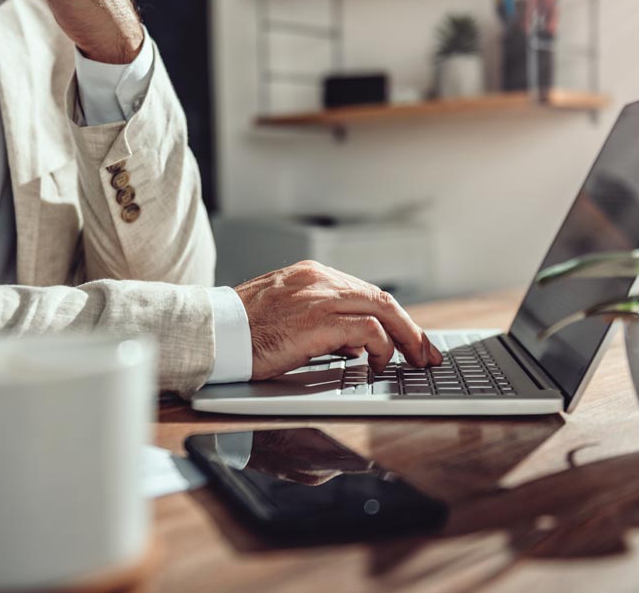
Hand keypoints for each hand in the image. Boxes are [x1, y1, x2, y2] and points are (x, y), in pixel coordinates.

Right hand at [235, 261, 442, 380]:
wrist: (212, 332)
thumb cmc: (240, 331)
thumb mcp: (285, 317)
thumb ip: (321, 323)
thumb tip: (354, 345)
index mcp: (311, 275)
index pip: (365, 292)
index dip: (392, 317)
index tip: (407, 337)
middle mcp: (319, 279)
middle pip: (382, 299)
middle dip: (410, 328)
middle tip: (427, 352)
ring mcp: (320, 296)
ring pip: (383, 310)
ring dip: (404, 339)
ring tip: (412, 362)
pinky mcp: (319, 320)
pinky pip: (369, 331)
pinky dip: (382, 348)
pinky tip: (379, 364)